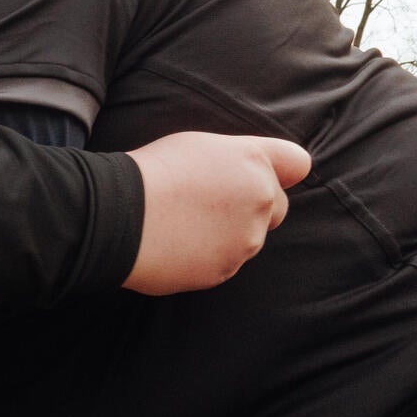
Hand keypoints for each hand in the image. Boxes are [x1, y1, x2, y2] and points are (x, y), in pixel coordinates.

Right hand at [123, 131, 310, 294]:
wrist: (119, 216)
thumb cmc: (152, 173)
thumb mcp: (201, 146)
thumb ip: (240, 160)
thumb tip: (254, 178)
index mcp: (255, 162)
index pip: (297, 163)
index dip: (283, 171)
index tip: (263, 176)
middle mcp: (261, 200)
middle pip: (278, 207)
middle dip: (255, 207)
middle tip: (211, 203)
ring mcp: (245, 240)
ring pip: (249, 238)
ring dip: (228, 233)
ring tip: (185, 223)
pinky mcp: (225, 270)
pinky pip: (224, 262)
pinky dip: (207, 255)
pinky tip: (177, 244)